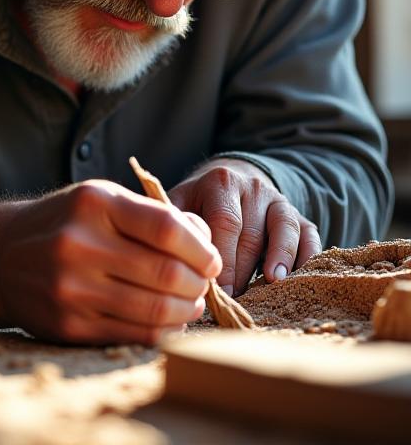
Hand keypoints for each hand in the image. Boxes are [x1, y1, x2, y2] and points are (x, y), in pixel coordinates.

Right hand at [0, 181, 220, 344]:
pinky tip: (168, 321)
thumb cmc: (66, 221)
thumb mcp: (102, 200)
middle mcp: (79, 244)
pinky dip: (162, 331)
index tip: (211, 259)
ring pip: (154, 310)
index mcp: (94, 204)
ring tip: (191, 303)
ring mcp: (71, 288)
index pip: (166, 228)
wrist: (1, 255)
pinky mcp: (68, 325)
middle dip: (198, 283)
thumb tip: (205, 241)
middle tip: (204, 283)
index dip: (201, 248)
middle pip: (165, 273)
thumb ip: (152, 216)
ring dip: (186, 310)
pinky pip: (133, 334)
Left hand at [169, 158, 320, 295]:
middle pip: (252, 232)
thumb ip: (175, 223)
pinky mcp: (298, 215)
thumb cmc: (198, 202)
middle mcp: (252, 187)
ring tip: (273, 282)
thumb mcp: (180, 201)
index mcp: (220, 183)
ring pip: (284, 229)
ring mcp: (278, 200)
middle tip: (235, 300)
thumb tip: (171, 259)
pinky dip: (307, 255)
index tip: (215, 290)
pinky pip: (308, 233)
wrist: (229, 180)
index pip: (225, 221)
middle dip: (243, 270)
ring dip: (280, 258)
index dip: (222, 258)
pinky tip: (297, 277)